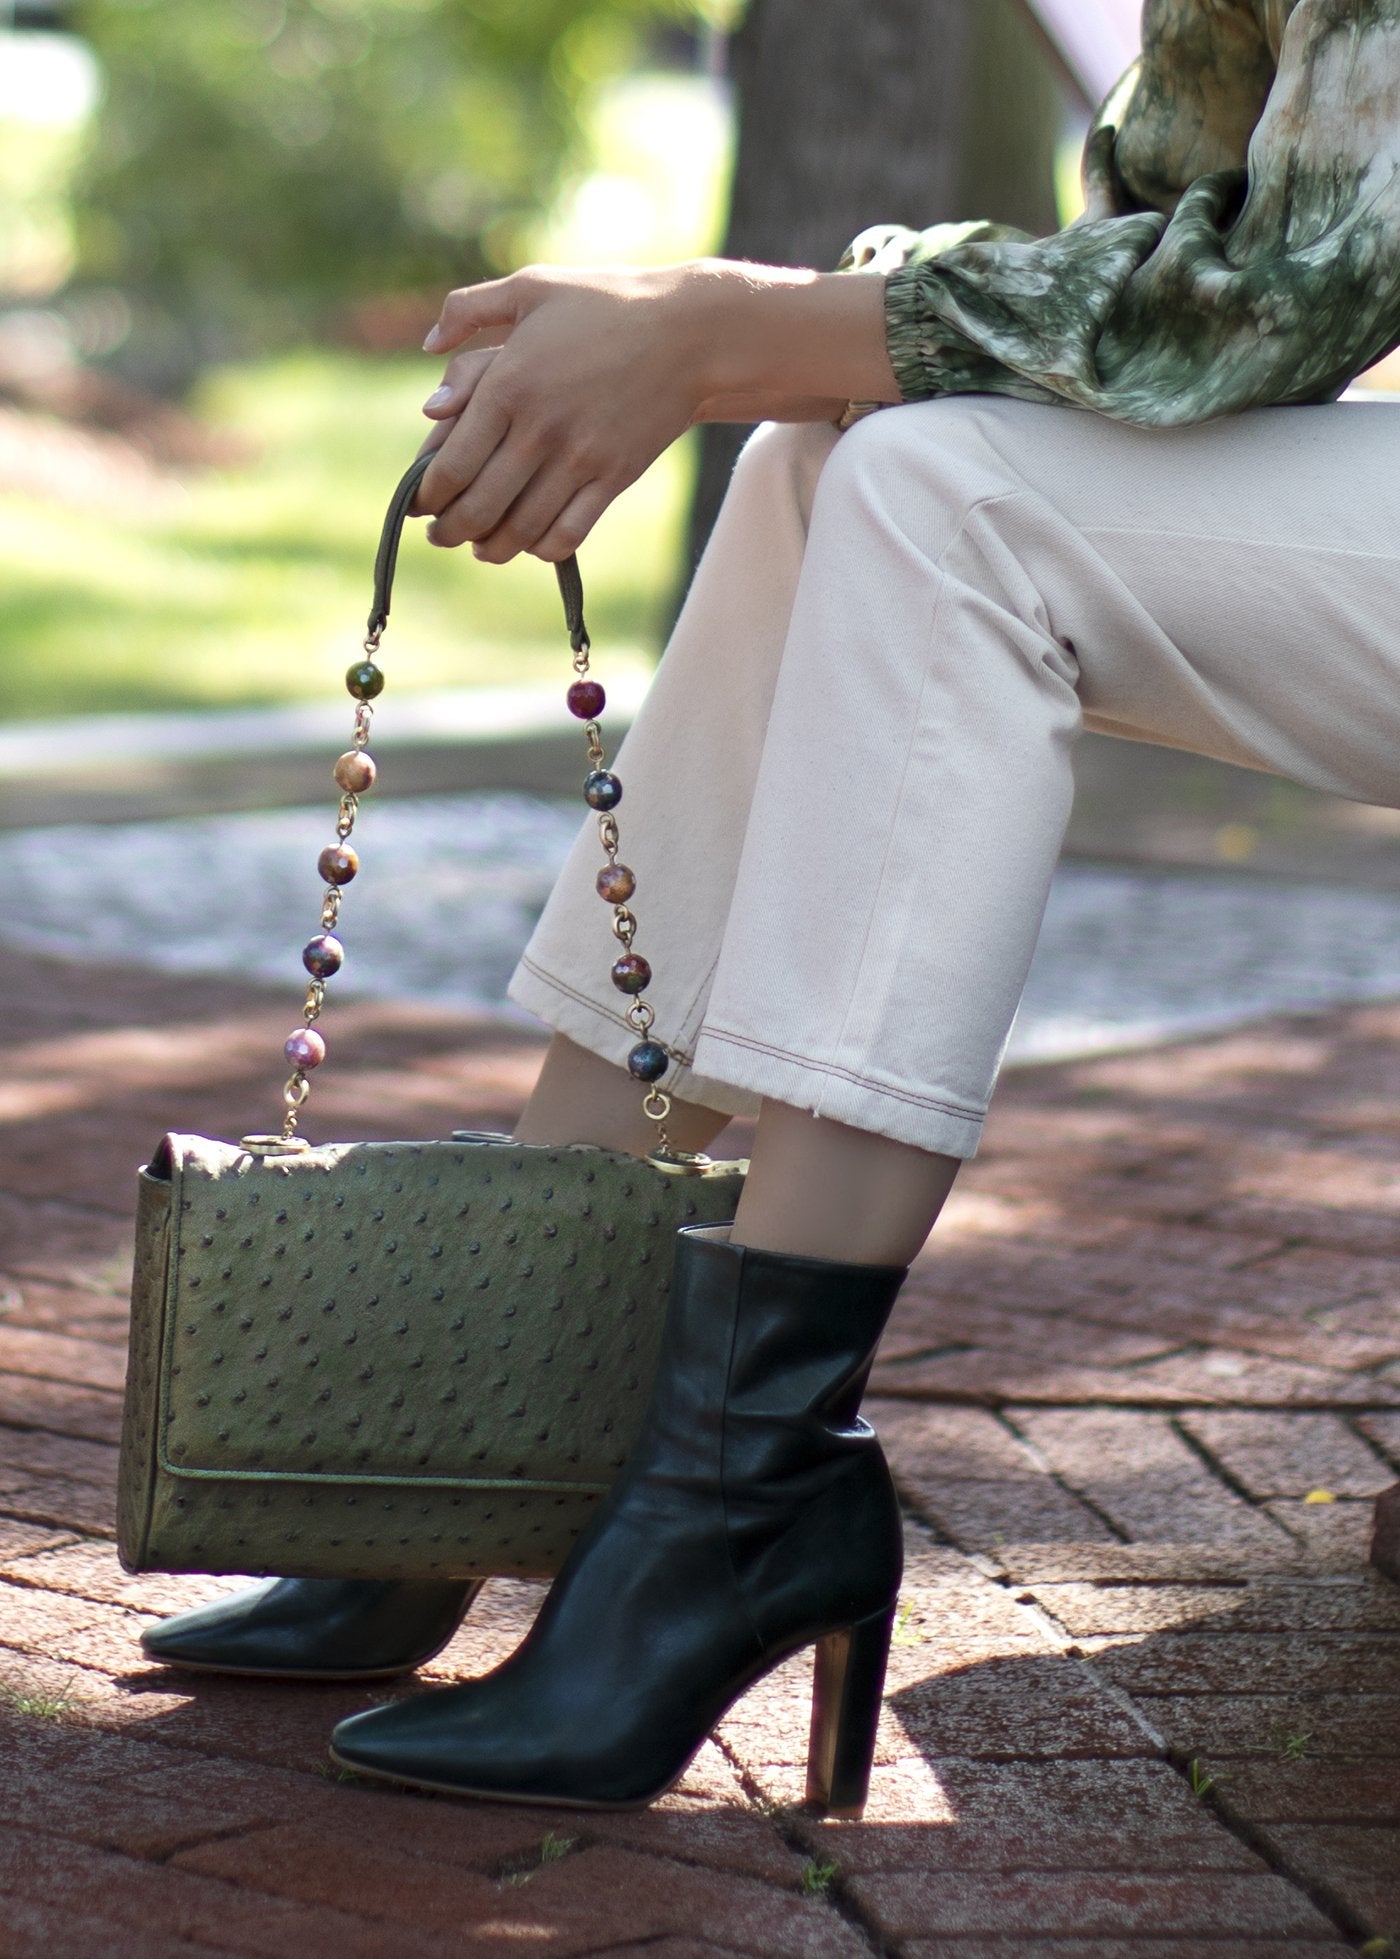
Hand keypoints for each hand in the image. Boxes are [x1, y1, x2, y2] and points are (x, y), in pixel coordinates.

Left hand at [414, 263, 714, 563]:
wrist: (689, 332)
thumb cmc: (606, 302)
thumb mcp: (532, 286)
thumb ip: (469, 308)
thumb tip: (429, 347)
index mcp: (508, 383)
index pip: (451, 464)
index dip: (427, 495)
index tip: (420, 503)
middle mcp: (540, 428)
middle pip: (479, 507)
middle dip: (450, 531)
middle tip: (441, 536)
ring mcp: (580, 458)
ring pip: (521, 529)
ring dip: (492, 548)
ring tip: (481, 548)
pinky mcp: (614, 477)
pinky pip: (569, 533)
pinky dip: (543, 548)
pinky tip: (533, 543)